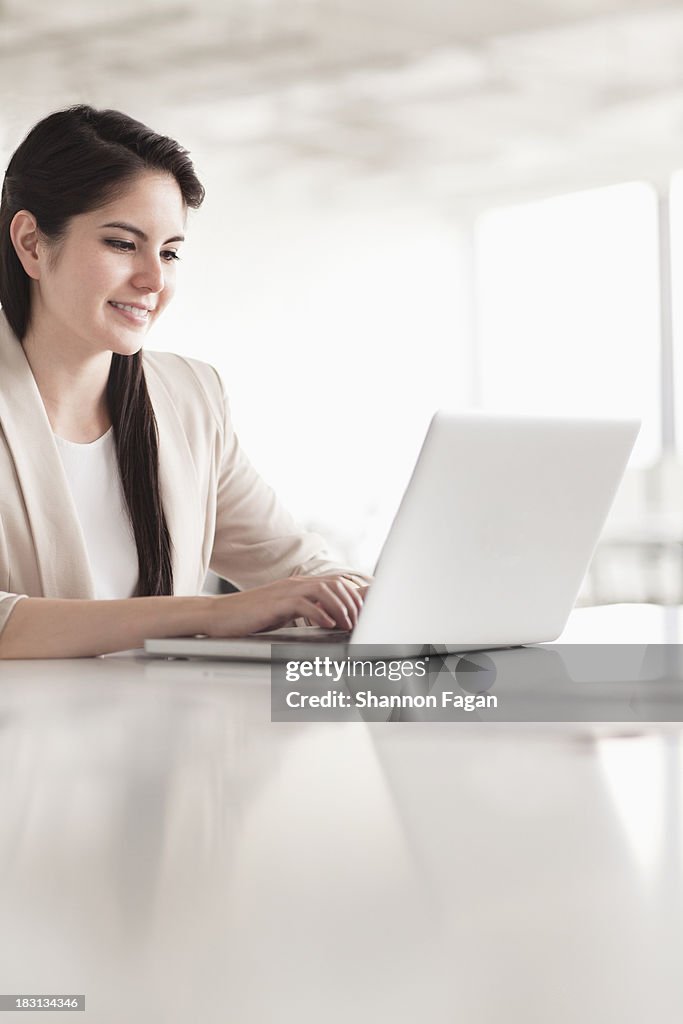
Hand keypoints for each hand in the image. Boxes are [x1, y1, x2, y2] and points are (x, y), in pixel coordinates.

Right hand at [206, 575, 365, 637]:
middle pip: (335, 585)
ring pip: (324, 591)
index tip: (362, 613)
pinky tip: (327, 625)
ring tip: (347, 624)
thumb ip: (303, 612)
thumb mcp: (283, 612)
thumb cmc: (250, 617)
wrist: (220, 616)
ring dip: (340, 608)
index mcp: (298, 585)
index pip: (335, 583)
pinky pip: (304, 604)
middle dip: (351, 603)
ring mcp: (285, 591)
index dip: (352, 597)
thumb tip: (326, 621)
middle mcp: (295, 584)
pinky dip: (320, 614)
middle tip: (358, 622)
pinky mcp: (276, 603)